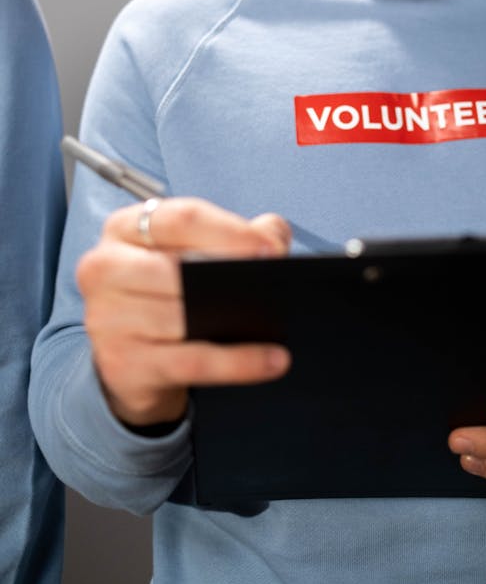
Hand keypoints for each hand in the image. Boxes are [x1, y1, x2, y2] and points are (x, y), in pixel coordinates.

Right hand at [77, 197, 291, 427]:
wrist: (130, 358)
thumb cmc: (166, 291)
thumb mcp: (192, 252)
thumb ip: (238, 233)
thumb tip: (273, 234)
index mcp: (125, 228)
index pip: (180, 219)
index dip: (229, 231)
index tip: (268, 247)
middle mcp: (105, 267)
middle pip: (175, 268)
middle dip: (233, 275)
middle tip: (278, 283)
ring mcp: (106, 318)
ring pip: (182, 317)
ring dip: (240, 321)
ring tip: (283, 319)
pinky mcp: (121, 364)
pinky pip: (192, 362)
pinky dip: (238, 363)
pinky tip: (273, 360)